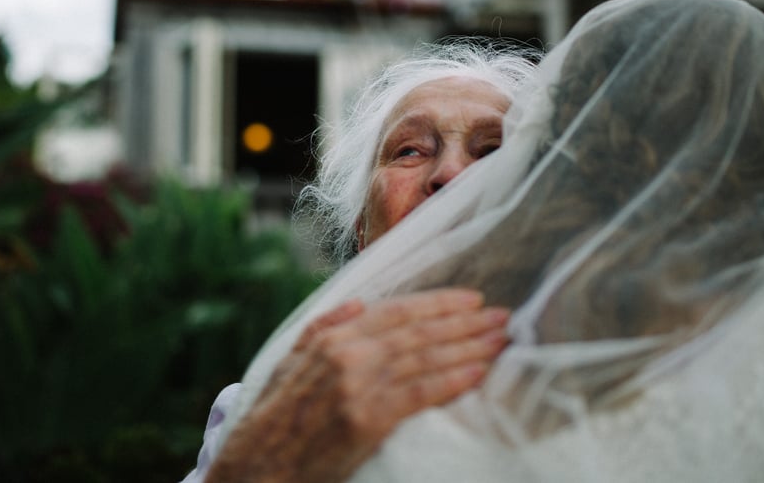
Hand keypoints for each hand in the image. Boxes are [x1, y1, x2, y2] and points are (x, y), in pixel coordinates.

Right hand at [205, 288, 509, 482]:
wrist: (261, 463)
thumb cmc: (277, 414)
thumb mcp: (290, 359)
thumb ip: (324, 326)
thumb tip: (358, 302)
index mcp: (334, 337)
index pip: (398, 310)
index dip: (439, 303)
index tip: (473, 300)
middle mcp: (349, 354)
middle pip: (420, 331)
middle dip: (466, 323)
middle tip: (503, 317)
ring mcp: (359, 386)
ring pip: (426, 358)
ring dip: (469, 347)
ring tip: (499, 341)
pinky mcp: (368, 420)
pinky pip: (420, 394)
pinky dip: (452, 380)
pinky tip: (478, 372)